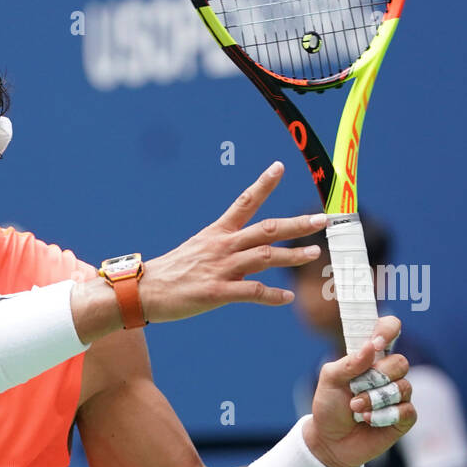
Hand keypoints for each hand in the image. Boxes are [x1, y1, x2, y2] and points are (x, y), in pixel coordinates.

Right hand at [139, 162, 326, 322]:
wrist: (143, 291)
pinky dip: (272, 296)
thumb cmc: (171, 274)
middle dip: (297, 225)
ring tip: (314, 253)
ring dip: (293, 255)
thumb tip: (251, 259)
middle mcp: (222, 246)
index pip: (243, 202)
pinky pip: (252, 292)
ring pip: (265, 257)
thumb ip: (227, 253)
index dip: (263, 184)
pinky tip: (287, 299)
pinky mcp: (216, 292)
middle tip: (323, 219)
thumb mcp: (198, 252)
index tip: (279, 167)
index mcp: (216, 233)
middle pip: (267, 229)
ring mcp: (220, 269)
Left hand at [302, 315, 415, 466]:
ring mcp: (399, 394)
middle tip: (354, 392)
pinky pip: (405, 410)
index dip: (388, 330)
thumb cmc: (329, 407)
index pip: (389, 329)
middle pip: (400, 362)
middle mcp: (389, 373)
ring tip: (356, 409)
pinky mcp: (405, 416)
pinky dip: (383, 416)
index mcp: (371, 357)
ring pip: (403, 387)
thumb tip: (371, 346)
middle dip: (376, 378)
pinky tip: (370, 421)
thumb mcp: (329, 380)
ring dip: (374, 400)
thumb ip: (348, 363)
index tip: (376, 343)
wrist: (329, 441)